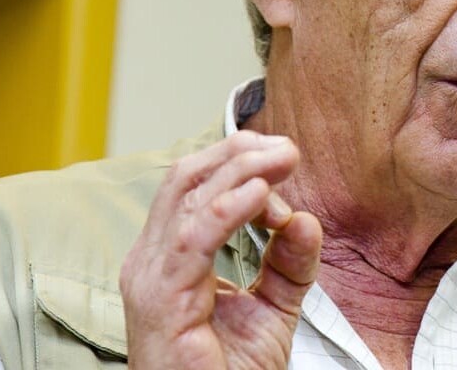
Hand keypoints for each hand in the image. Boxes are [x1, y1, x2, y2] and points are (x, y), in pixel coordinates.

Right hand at [119, 130, 321, 368]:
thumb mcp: (272, 308)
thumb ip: (289, 264)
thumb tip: (306, 218)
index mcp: (169, 251)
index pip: (197, 184)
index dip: (241, 163)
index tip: (286, 166)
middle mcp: (151, 256)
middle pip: (188, 176)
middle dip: (238, 152)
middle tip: (286, 148)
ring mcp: (151, 276)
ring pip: (190, 195)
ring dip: (240, 169)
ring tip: (281, 160)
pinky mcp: (161, 300)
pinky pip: (194, 239)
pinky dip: (228, 209)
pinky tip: (261, 196)